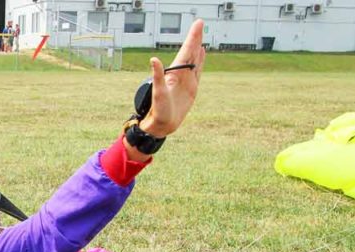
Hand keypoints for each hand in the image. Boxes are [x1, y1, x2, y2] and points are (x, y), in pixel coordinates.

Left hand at [138, 19, 206, 137]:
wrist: (163, 123)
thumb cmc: (158, 109)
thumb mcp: (158, 92)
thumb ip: (157, 75)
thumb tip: (153, 59)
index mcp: (175, 72)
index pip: (186, 50)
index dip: (192, 38)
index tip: (198, 25)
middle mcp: (181, 73)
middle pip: (191, 52)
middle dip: (195, 38)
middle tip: (200, 23)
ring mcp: (187, 80)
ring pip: (195, 59)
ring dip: (198, 47)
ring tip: (201, 36)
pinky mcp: (192, 87)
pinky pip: (197, 70)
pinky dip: (200, 61)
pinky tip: (201, 53)